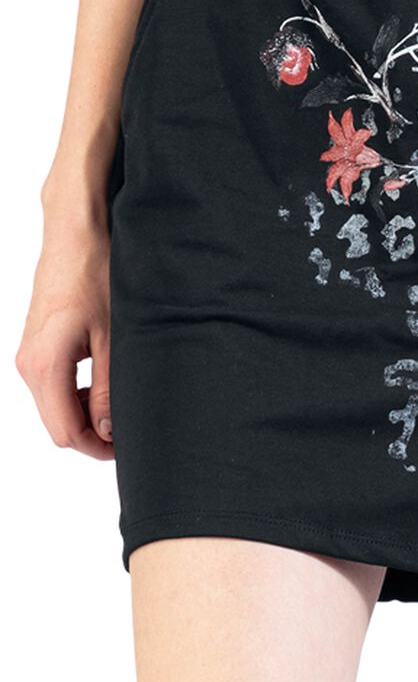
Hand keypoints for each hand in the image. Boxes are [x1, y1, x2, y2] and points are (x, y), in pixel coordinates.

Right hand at [15, 200, 114, 460]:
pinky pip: (52, 388)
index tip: (124, 444)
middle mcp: (29, 365)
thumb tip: (108, 431)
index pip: (67, 434)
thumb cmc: (94, 273)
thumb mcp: (113, 339)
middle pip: (58, 426)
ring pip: (55, 408)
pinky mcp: (34, 347)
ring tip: (115, 397)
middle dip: (92, 433)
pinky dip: (75, 393)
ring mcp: (28, 356)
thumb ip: (109, 390)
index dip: (97, 448)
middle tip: (126, 425)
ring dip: (84, 412)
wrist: (74, 233)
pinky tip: (99, 379)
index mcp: (45, 366)